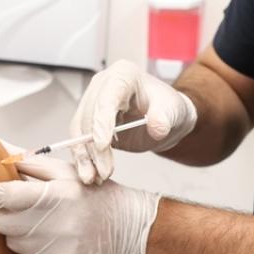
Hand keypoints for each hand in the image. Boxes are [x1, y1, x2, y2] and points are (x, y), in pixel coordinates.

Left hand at [0, 156, 160, 253]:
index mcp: (52, 195)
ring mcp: (54, 251)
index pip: (4, 195)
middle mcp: (52, 224)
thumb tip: (0, 154)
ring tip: (43, 227)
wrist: (125, 228)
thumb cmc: (92, 196)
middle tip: (27, 210)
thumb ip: (30, 163)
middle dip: (7, 215)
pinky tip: (50, 245)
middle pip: (2, 223)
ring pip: (12, 244)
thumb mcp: (64, 171)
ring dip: (20, 235)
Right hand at [70, 59, 197, 183]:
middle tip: (104, 172)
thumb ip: (165, 117)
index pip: (107, 98)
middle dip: (94, 147)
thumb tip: (156, 128)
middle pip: (90, 116)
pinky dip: (84, 158)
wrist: (165, 119)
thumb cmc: (169, 108)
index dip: (102, 121)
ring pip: (80, 130)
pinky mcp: (89, 121)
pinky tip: (90, 174)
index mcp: (123, 75)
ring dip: (84, 156)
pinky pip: (80, 139)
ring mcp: (93, 102)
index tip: (103, 145)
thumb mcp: (174, 110)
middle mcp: (103, 85)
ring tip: (93, 178)